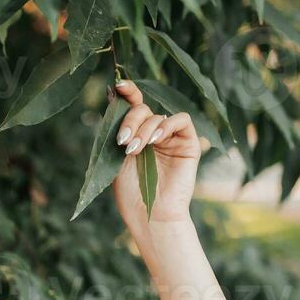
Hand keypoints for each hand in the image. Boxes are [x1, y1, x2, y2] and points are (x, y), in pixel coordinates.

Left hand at [109, 79, 208, 229]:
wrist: (149, 215)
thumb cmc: (130, 192)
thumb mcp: (115, 156)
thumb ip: (116, 128)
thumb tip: (111, 95)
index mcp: (136, 135)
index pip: (133, 106)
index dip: (128, 92)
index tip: (119, 84)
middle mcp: (154, 133)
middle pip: (142, 109)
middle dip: (130, 121)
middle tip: (123, 142)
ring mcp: (171, 138)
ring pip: (158, 115)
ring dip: (143, 129)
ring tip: (135, 150)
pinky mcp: (188, 143)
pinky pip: (181, 120)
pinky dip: (165, 125)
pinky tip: (154, 141)